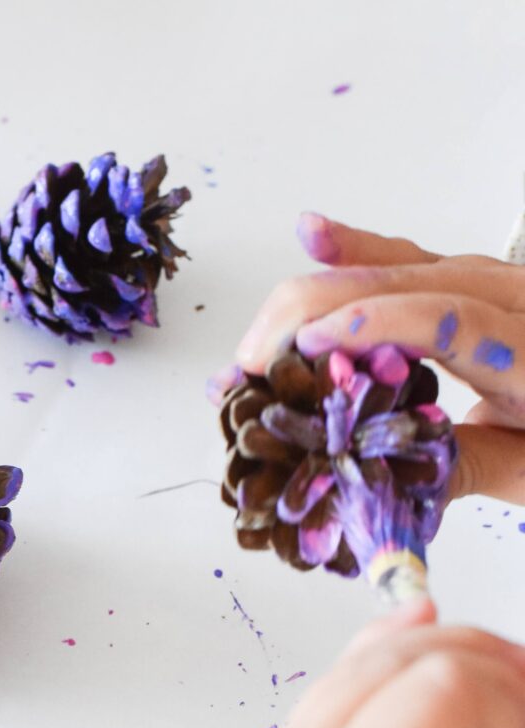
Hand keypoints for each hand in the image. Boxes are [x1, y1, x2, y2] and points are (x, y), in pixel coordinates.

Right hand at [222, 212, 524, 503]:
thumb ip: (463, 467)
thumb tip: (371, 474)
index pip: (449, 321)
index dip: (373, 326)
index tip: (308, 350)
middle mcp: (516, 299)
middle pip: (408, 280)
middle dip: (314, 310)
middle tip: (249, 359)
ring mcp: (495, 282)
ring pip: (396, 267)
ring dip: (314, 297)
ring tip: (257, 335)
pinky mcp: (471, 281)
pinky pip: (408, 259)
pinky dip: (355, 248)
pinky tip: (312, 232)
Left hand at [225, 601, 524, 727]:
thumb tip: (470, 696)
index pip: (432, 693)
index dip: (500, 699)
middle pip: (385, 665)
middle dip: (467, 665)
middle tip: (518, 690)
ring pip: (351, 673)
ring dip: (425, 664)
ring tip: (485, 693)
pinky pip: (324, 704)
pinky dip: (375, 671)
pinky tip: (407, 631)